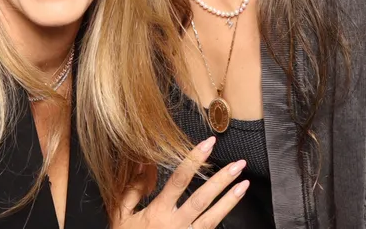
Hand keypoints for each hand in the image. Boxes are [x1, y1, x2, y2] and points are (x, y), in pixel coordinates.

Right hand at [113, 136, 249, 228]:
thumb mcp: (121, 216)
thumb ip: (131, 190)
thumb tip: (143, 163)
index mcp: (158, 212)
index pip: (179, 180)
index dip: (194, 160)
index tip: (208, 144)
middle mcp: (175, 225)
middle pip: (202, 199)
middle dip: (221, 180)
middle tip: (238, 164)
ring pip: (212, 218)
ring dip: (230, 201)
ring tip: (244, 185)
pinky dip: (222, 219)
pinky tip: (232, 208)